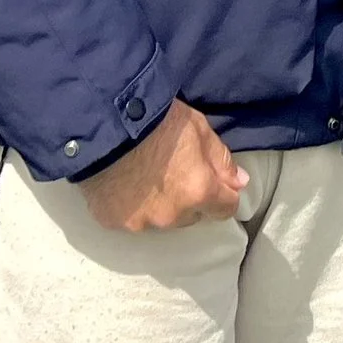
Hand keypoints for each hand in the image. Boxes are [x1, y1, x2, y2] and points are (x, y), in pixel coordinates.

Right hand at [77, 99, 248, 231]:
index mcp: (198, 192)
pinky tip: (125, 183)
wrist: (104, 123)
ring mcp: (140, 222)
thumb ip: (223, 161)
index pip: (225, 209)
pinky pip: (131, 218)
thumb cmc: (157, 121)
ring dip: (161, 205)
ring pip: (162, 219)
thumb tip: (239, 184)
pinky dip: (132, 206)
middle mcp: (171, 215)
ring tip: (147, 176)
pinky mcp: (112, 222)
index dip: (224, 195)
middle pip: (192, 215)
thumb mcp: (200, 129)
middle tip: (175, 171)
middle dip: (191, 199)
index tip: (216, 184)